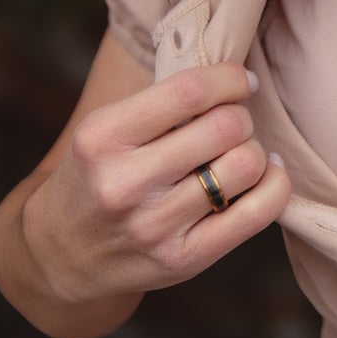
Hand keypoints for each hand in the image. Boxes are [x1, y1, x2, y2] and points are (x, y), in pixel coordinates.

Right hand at [21, 62, 289, 305]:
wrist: (62, 255)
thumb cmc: (98, 176)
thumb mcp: (105, 131)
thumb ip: (160, 105)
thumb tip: (237, 77)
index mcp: (102, 137)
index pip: (189, 91)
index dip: (230, 79)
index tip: (241, 82)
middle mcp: (124, 183)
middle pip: (225, 127)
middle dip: (241, 116)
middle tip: (234, 122)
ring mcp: (153, 226)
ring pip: (245, 166)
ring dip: (254, 151)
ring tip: (240, 152)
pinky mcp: (183, 260)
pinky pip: (256, 214)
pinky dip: (274, 186)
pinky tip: (265, 175)